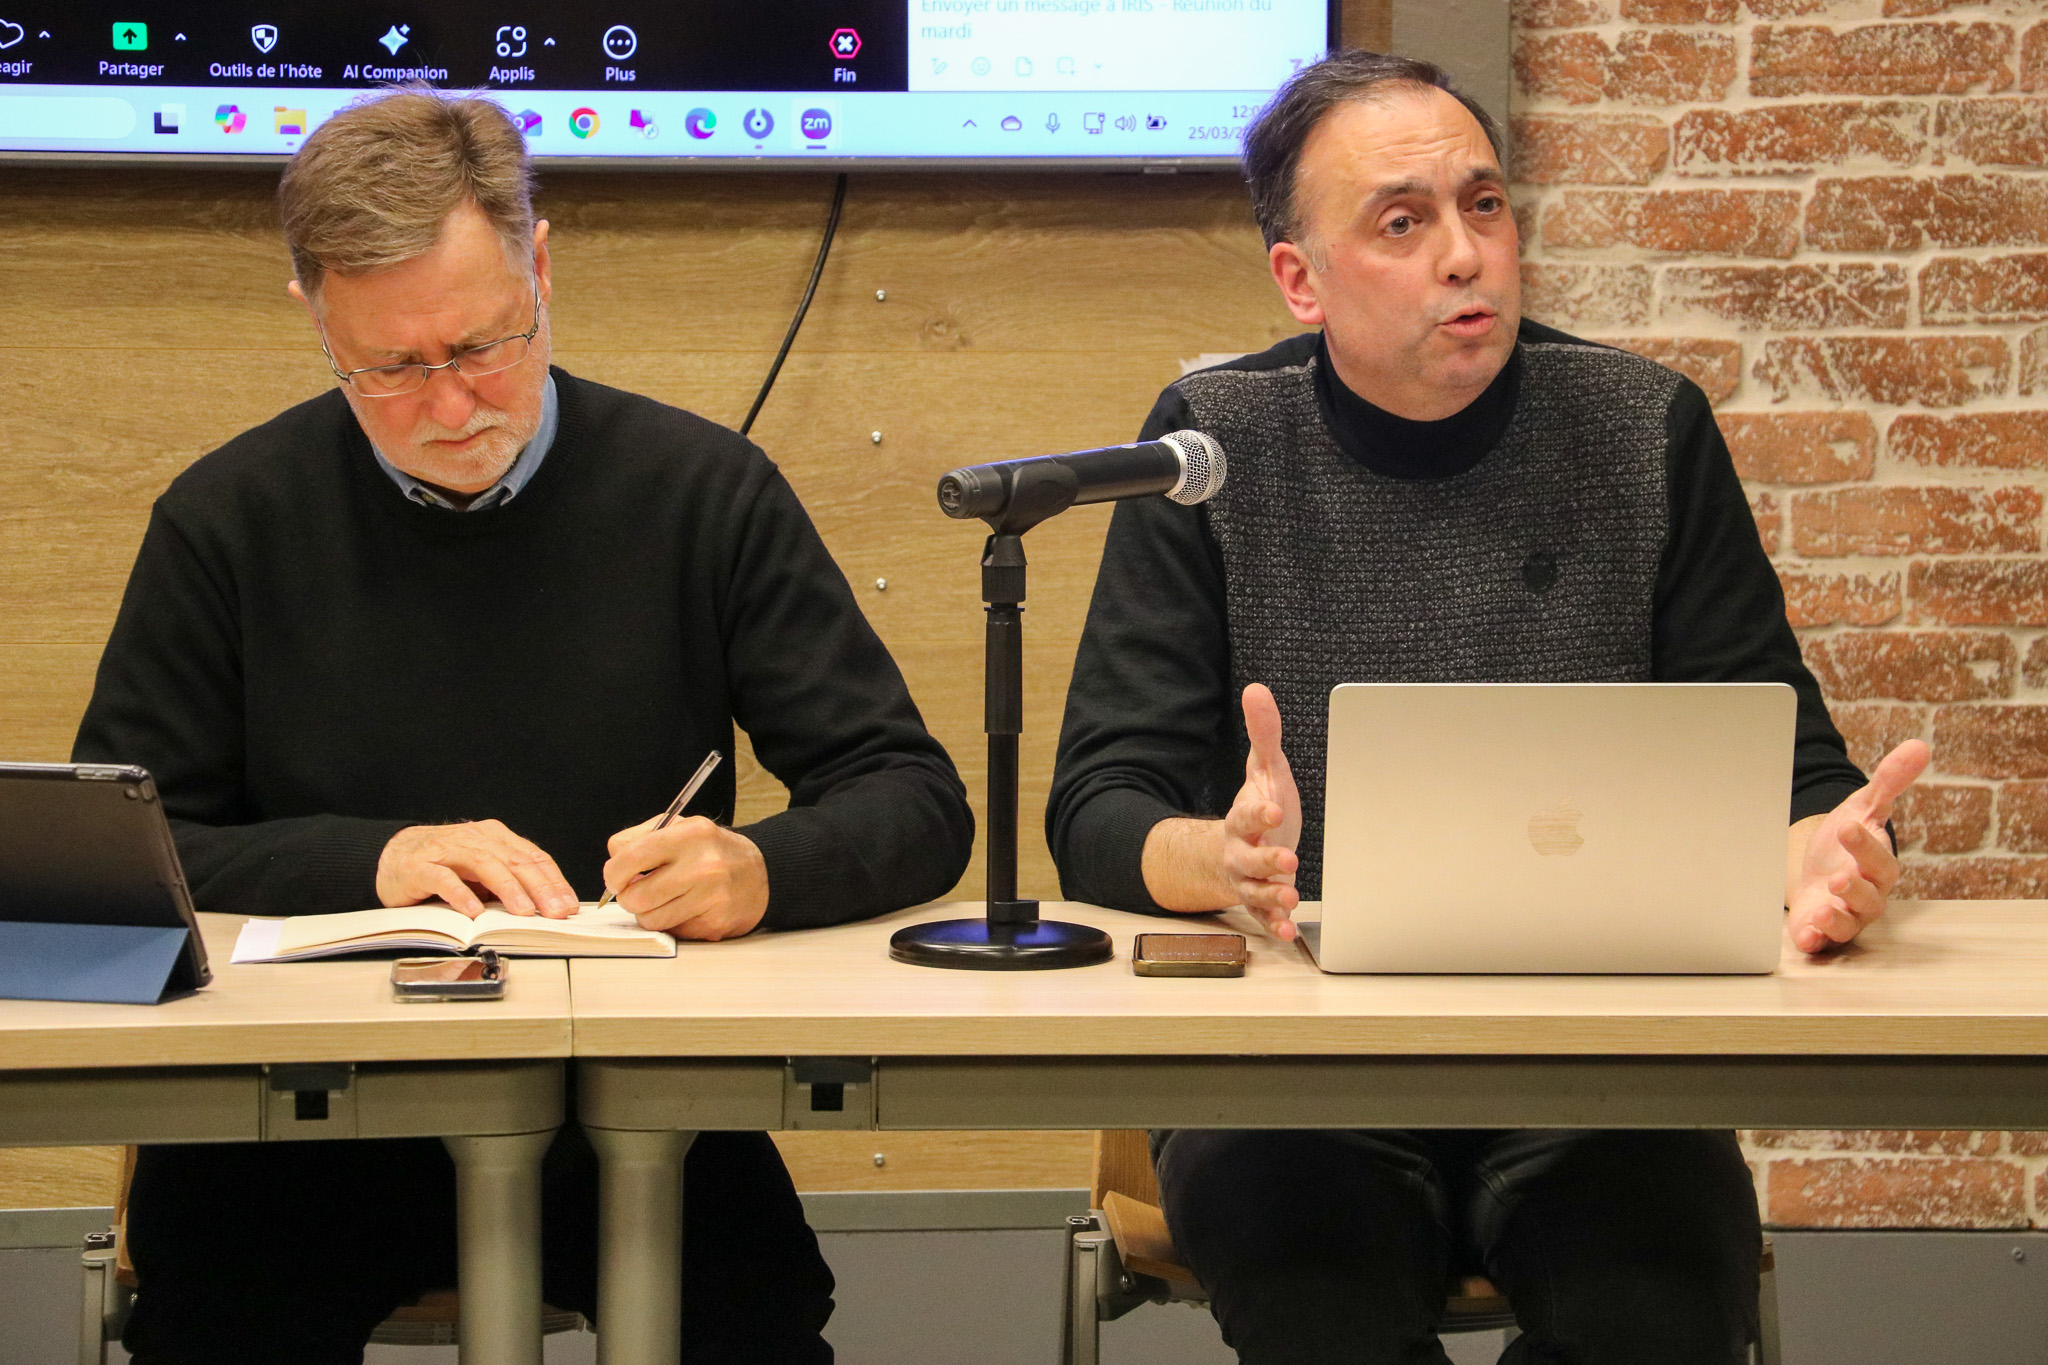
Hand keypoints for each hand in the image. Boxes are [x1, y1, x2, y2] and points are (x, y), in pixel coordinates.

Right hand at [377, 820, 578, 919]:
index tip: (569, 904)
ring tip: (524, 911)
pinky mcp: (422, 866)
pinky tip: (474, 911)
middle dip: (539, 888)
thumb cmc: (445, 865)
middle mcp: (475, 839)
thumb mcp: (483, 872)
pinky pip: (445, 879)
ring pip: (485, 865)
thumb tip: (546, 907)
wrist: (394, 855)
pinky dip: (461, 894)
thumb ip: (509, 883)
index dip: (554, 881)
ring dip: (508, 889)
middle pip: (515, 861)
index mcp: (496, 838)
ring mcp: (448, 850)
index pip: (533, 857)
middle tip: (555, 911)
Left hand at [603, 816, 769, 940]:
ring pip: (650, 920)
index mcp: (690, 835)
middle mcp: (703, 866)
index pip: (629, 857)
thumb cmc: (712, 851)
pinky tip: (686, 909)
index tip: (615, 878)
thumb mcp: (681, 828)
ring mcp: (711, 899)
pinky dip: (671, 923)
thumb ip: (640, 838)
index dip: (613, 873)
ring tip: (663, 900)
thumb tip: (613, 862)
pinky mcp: (714, 925)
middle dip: (628, 898)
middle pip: (635, 896)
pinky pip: (672, 931)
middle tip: (637, 892)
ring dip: (648, 913)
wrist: (761, 874)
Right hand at [1143, 683, 1303, 935]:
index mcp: (1243, 818)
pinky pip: (1263, 915)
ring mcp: (1248, 878)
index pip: (1248, 814)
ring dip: (1272, 895)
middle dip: (1267, 861)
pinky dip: (1275, 923)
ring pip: (1254, 890)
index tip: (1274, 809)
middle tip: (1289, 862)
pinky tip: (1288, 930)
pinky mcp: (1259, 899)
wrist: (1235, 848)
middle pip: (1248, 858)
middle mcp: (1241, 850)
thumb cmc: (1259, 807)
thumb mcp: (1264, 770)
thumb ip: (1263, 733)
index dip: (1258, 813)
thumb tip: (1257, 689)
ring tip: (1291, 896)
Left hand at [1785, 740, 1929, 953]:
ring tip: (1824, 908)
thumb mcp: (1862, 807)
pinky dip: (1817, 939)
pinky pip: (1823, 942)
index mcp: (1878, 866)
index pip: (1880, 860)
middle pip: (1869, 897)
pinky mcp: (1820, 932)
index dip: (1866, 847)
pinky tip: (1806, 934)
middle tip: (1837, 877)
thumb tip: (1920, 746)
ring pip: (1849, 923)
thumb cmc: (1844, 842)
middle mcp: (1866, 895)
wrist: (1816, 869)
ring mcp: (1844, 916)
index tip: (1847, 827)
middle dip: (1854, 888)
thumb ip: (1889, 781)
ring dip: (1838, 918)